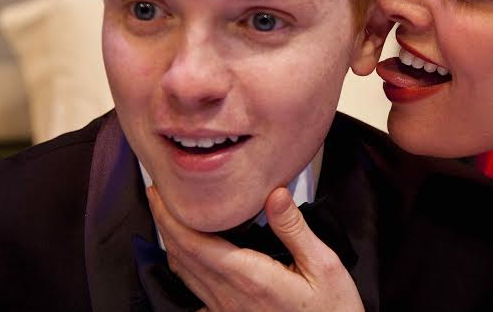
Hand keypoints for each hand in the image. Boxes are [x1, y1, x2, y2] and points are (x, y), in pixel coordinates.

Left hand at [147, 186, 363, 311]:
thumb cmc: (333, 311)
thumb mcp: (324, 266)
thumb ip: (294, 229)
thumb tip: (275, 194)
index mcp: (250, 278)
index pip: (194, 244)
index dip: (170, 217)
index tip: (160, 192)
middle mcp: (230, 296)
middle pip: (182, 256)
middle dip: (165, 222)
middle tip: (159, 194)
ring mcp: (226, 310)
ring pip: (185, 273)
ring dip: (173, 241)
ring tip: (172, 215)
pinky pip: (196, 289)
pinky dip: (185, 264)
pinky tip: (192, 251)